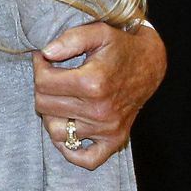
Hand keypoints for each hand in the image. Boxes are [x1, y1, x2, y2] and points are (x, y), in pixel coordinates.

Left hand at [33, 21, 165, 168]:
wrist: (150, 64)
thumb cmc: (121, 47)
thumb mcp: (98, 32)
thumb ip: (70, 39)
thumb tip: (46, 53)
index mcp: (92, 83)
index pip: (43, 83)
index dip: (39, 67)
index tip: (45, 60)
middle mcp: (99, 110)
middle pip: (45, 106)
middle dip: (43, 89)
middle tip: (53, 77)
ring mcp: (107, 129)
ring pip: (56, 131)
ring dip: (53, 115)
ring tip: (62, 98)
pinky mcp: (115, 140)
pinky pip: (85, 159)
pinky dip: (71, 150)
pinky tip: (70, 129)